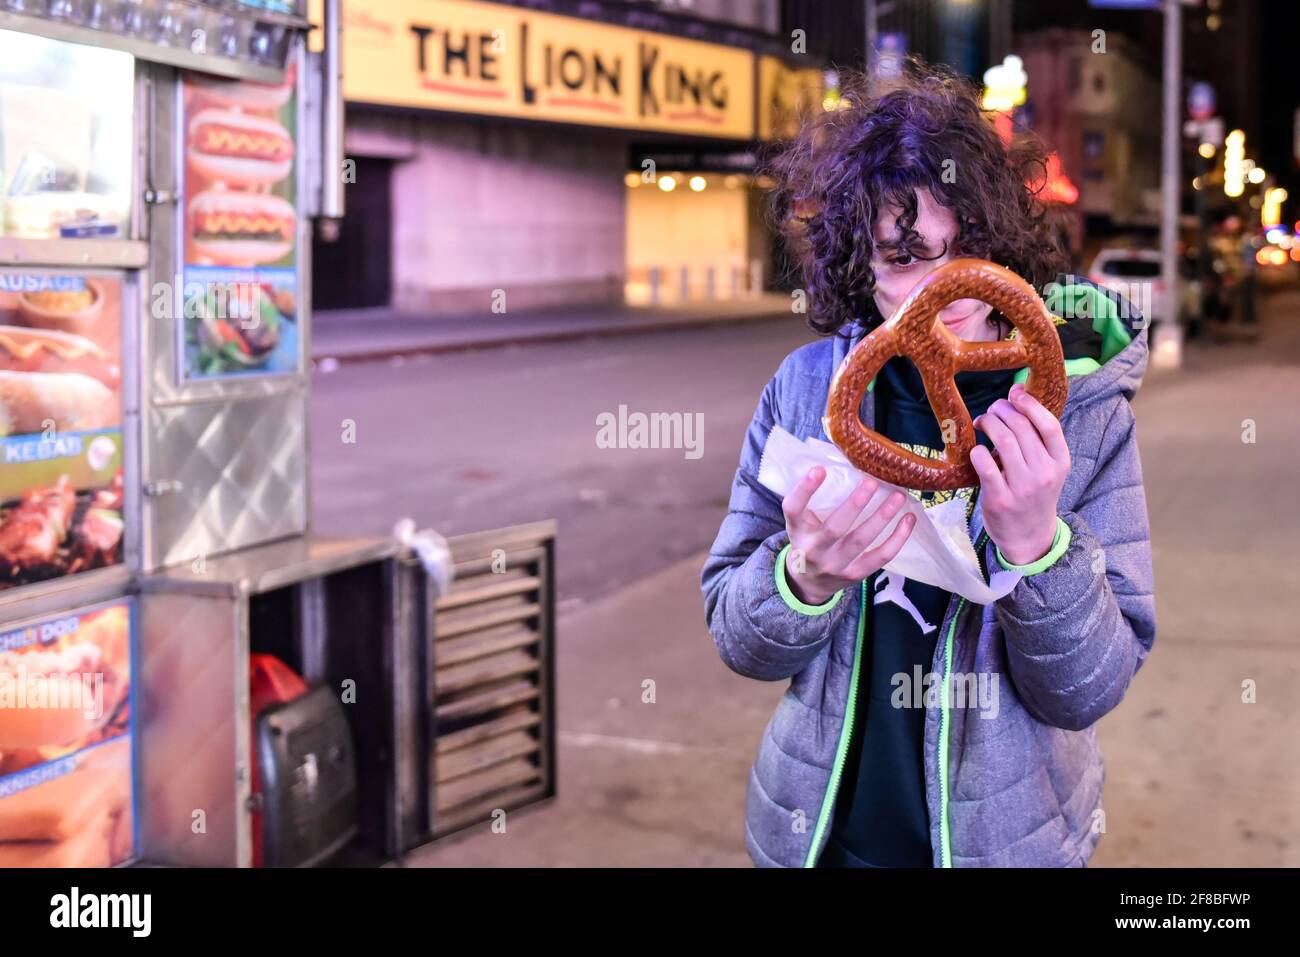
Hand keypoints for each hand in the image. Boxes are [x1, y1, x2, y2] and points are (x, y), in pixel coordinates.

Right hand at [781, 467, 916, 604]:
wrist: (809, 584)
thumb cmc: (809, 541)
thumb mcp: (801, 523)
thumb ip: (812, 501)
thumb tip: (841, 464)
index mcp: (797, 530)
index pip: (793, 509)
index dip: (805, 489)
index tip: (819, 469)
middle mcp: (813, 549)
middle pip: (834, 528)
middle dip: (855, 504)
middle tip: (872, 482)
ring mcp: (835, 564)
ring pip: (861, 540)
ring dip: (882, 517)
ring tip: (898, 496)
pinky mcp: (855, 574)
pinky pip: (880, 557)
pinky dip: (897, 538)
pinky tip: (908, 519)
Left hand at [971, 382, 1070, 564]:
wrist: (1029, 536)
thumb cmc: (1034, 492)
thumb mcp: (1048, 467)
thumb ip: (1038, 437)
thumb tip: (1019, 392)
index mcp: (1060, 461)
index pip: (1050, 425)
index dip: (1030, 404)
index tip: (1015, 392)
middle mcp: (1045, 473)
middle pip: (1021, 428)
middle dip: (1002, 411)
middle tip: (992, 410)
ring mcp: (1023, 487)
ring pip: (1004, 441)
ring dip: (989, 424)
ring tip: (983, 423)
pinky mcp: (1000, 498)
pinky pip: (985, 464)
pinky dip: (977, 451)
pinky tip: (976, 450)